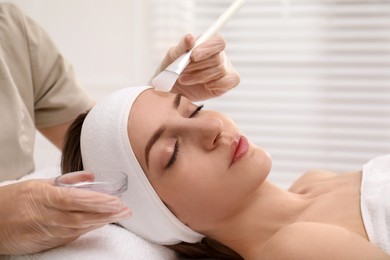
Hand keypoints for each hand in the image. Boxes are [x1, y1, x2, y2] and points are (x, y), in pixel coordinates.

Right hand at [0, 173, 130, 253]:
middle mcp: (42, 215)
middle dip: (105, 214)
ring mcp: (41, 232)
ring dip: (100, 223)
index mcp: (41, 195)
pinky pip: (68, 238)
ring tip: (119, 216)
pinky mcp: (42, 244)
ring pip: (76, 230)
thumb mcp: (38, 183)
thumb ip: (66, 180)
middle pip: (79, 217)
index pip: (73, 199)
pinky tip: (100, 224)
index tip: (116, 200)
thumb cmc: (14, 199)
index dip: (96, 201)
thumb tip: (92, 177)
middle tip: (126, 210)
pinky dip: (86, 231)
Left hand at [154, 34, 239, 100]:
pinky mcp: (226, 83)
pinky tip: (206, 86)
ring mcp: (225, 69)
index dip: (207, 48)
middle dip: (198, 66)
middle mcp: (219, 55)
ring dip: (200, 76)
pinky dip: (218, 84)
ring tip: (183, 79)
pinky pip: (230, 81)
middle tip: (181, 71)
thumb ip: (181, 47)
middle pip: (217, 58)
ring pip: (220, 70)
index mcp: (208, 44)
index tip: (193, 56)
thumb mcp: (173, 57)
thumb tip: (190, 38)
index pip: (217, 41)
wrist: (171, 88)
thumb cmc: (173, 68)